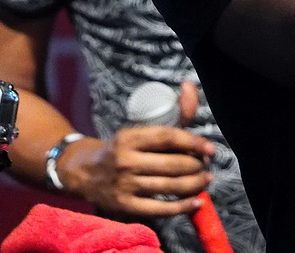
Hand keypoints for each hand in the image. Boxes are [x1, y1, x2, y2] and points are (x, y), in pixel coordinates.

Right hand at [57, 82, 214, 218]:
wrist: (83, 171)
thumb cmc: (121, 148)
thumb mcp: (140, 128)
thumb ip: (171, 113)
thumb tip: (191, 85)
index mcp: (129, 137)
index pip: (168, 137)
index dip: (193, 142)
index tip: (210, 148)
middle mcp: (126, 161)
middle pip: (173, 164)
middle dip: (196, 166)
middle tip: (206, 165)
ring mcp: (125, 186)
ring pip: (170, 186)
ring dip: (195, 184)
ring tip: (205, 179)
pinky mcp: (125, 206)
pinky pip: (160, 209)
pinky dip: (182, 207)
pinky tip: (196, 202)